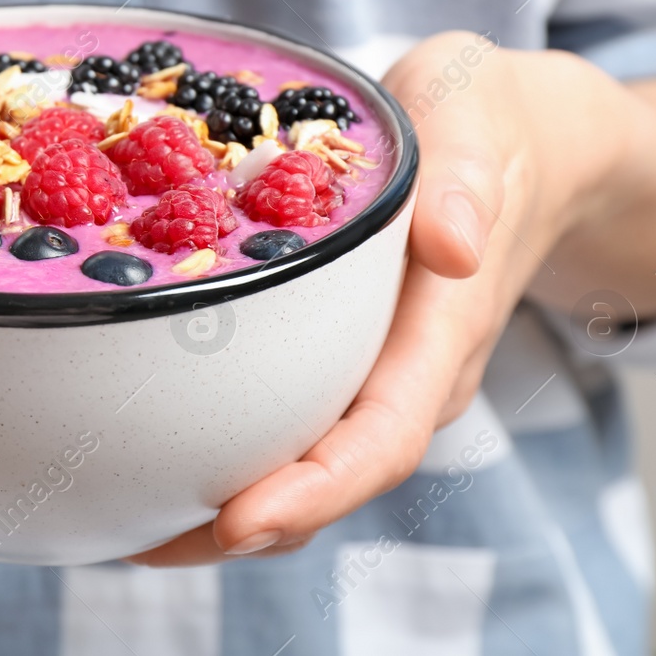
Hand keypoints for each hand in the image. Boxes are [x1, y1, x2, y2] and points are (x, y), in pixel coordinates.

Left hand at [130, 31, 646, 564]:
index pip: (382, 438)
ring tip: (128, 526)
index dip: (312, 492)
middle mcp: (411, 374)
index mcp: (442, 330)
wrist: (526, 141)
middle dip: (241, 525)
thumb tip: (451, 246)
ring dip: (225, 505)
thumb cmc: (490, 121)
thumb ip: (469, 179)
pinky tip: (157, 459)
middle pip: (329, 479)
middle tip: (138, 540)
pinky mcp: (348, 357)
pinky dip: (230, 452)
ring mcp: (379, 373)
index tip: (236, 524)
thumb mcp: (478, 116)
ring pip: (307, 464)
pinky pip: (292, 422)